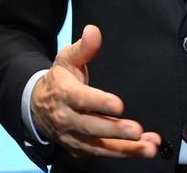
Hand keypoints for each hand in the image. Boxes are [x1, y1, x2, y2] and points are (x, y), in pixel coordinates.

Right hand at [31, 25, 160, 158]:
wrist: (37, 107)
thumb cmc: (59, 81)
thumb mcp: (66, 60)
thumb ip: (83, 48)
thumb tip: (94, 31)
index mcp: (64, 94)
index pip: (81, 99)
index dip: (99, 102)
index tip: (118, 105)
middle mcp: (67, 119)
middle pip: (91, 127)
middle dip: (115, 131)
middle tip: (136, 130)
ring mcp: (74, 137)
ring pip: (100, 147)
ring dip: (127, 149)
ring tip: (149, 147)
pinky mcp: (81, 150)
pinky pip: (104, 154)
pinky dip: (126, 152)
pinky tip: (146, 148)